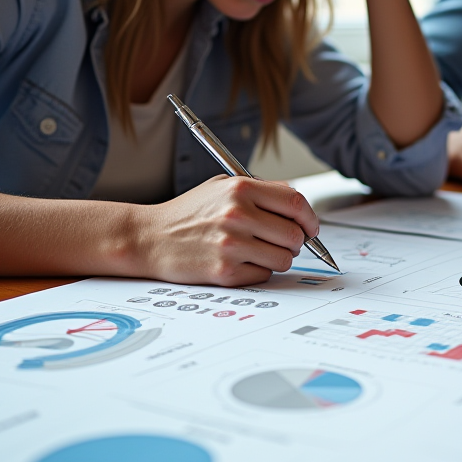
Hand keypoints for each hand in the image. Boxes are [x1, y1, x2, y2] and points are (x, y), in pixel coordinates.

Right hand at [137, 176, 319, 285]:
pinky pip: (264, 275)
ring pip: (284, 258)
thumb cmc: (189, 213)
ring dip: (278, 258)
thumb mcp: (223, 186)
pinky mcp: (225, 271)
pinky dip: (258, 271)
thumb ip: (262, 191)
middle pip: (295, 234)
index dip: (310, 218)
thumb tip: (300, 209)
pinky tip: (240, 262)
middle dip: (296, 241)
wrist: (150, 238)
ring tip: (258, 251)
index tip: (310, 227)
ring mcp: (231, 245)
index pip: (296, 203)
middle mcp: (237, 215)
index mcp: (241, 189)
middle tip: (283, 242)